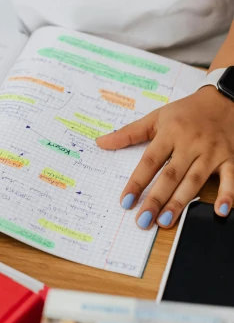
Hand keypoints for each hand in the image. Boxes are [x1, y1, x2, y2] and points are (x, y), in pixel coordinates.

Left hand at [96, 86, 233, 228]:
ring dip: (180, 202)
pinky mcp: (229, 159)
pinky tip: (220, 212)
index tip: (125, 200)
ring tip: (166, 221)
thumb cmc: (185, 112)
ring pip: (194, 181)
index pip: (150, 161)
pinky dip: (228, 195)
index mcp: (170, 133)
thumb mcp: (156, 118)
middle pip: (171, 175)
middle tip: (143, 220)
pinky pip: (230, 179)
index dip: (137, 182)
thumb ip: (128, 133)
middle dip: (156, 199)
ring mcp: (211, 152)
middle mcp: (190, 144)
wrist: (222, 101)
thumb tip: (101, 142)